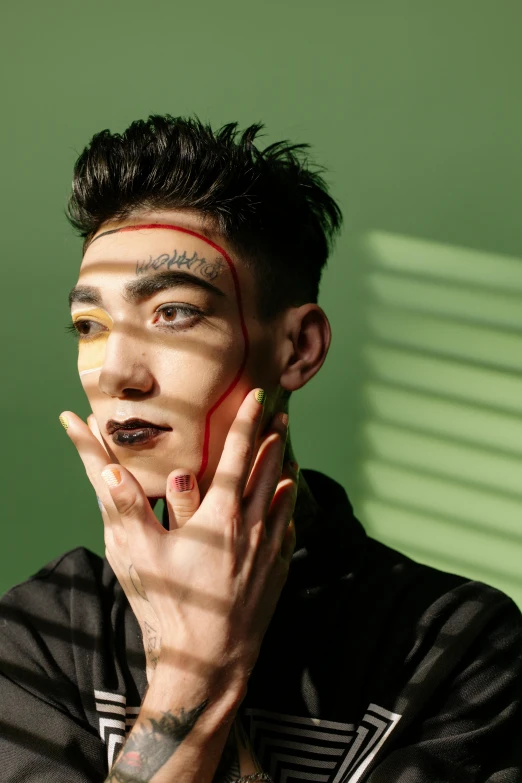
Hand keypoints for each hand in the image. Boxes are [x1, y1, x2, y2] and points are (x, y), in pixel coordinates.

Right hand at [60, 389, 296, 694]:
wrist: (210, 660)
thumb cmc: (172, 605)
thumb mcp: (141, 555)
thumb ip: (127, 508)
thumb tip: (108, 471)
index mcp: (220, 515)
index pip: (239, 457)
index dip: (249, 423)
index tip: (260, 398)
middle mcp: (252, 527)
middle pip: (269, 472)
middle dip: (274, 439)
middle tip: (281, 416)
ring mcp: (268, 551)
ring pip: (283, 498)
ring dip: (285, 471)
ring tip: (289, 454)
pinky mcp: (276, 573)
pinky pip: (287, 530)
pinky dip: (289, 510)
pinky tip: (289, 506)